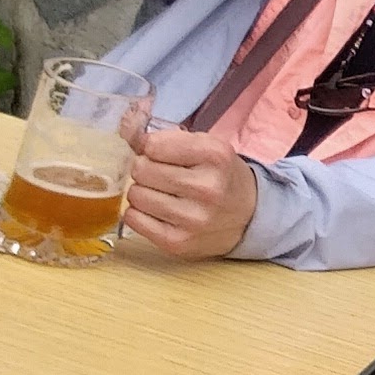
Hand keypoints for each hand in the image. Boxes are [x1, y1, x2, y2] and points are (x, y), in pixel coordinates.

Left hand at [125, 125, 262, 259]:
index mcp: (215, 155)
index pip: (153, 145)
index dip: (150, 147)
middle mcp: (207, 187)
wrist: (248, 216)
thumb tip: (125, 132)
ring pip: (135, 195)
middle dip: (145, 169)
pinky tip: (156, 210)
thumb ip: (167, 137)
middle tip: (159, 175)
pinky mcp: (179, 242)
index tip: (159, 153)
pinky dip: (139, 212)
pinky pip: (134, 219)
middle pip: (142, 169)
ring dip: (142, 191)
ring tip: (160, 193)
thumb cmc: (221, 176)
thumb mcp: (207, 146)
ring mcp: (193, 218)